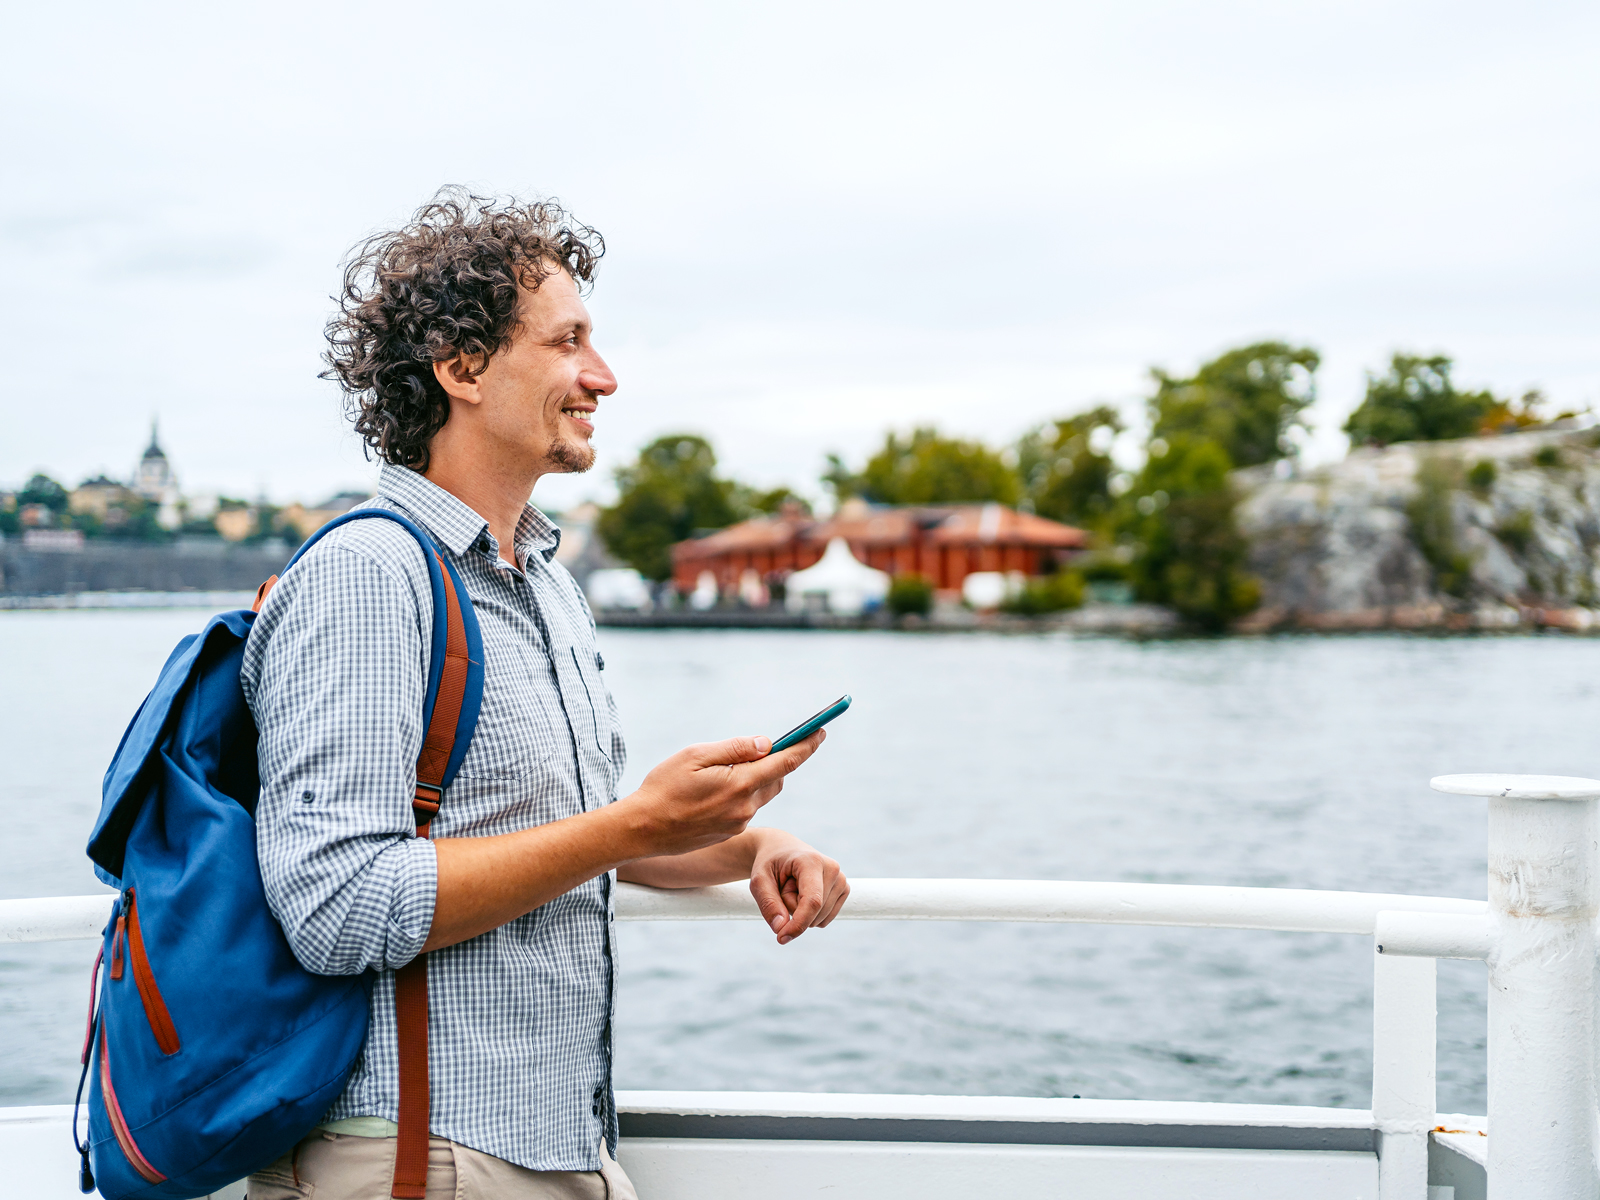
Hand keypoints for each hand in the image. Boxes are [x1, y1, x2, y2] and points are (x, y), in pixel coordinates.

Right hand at [619, 731, 825, 859]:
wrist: (641, 830)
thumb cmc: (663, 787)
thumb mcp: (695, 755)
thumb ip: (735, 748)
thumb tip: (767, 744)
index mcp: (740, 784)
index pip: (786, 762)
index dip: (806, 746)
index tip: (821, 731)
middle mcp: (745, 807)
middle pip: (777, 779)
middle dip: (777, 761)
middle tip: (766, 746)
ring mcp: (738, 823)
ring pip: (762, 794)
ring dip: (758, 778)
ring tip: (727, 769)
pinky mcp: (729, 833)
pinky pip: (746, 808)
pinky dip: (742, 794)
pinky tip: (714, 790)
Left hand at [749, 829, 849, 944]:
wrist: (781, 850)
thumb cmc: (769, 864)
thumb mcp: (758, 881)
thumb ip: (768, 904)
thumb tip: (781, 929)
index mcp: (812, 861)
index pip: (812, 902)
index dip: (799, 924)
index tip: (781, 938)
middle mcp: (832, 869)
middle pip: (813, 913)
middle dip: (791, 910)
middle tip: (783, 886)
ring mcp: (841, 879)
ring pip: (819, 919)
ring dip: (800, 911)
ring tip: (794, 887)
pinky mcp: (843, 890)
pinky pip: (824, 919)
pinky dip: (810, 914)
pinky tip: (804, 893)